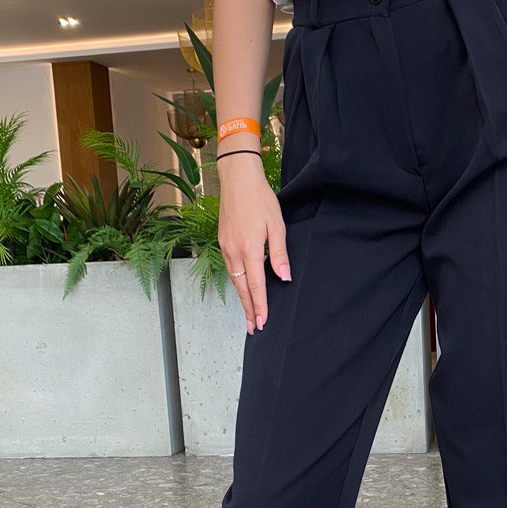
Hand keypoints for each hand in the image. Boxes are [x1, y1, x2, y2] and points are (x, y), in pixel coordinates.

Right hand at [217, 150, 290, 335]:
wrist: (238, 179)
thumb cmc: (260, 199)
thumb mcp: (276, 225)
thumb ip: (279, 253)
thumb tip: (284, 277)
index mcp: (250, 248)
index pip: (256, 285)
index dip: (260, 306)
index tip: (262, 322)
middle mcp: (234, 251)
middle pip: (242, 288)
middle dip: (248, 310)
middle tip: (253, 329)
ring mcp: (225, 247)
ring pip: (234, 280)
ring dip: (242, 299)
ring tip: (248, 315)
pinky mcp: (223, 242)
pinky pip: (230, 268)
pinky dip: (237, 284)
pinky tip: (243, 290)